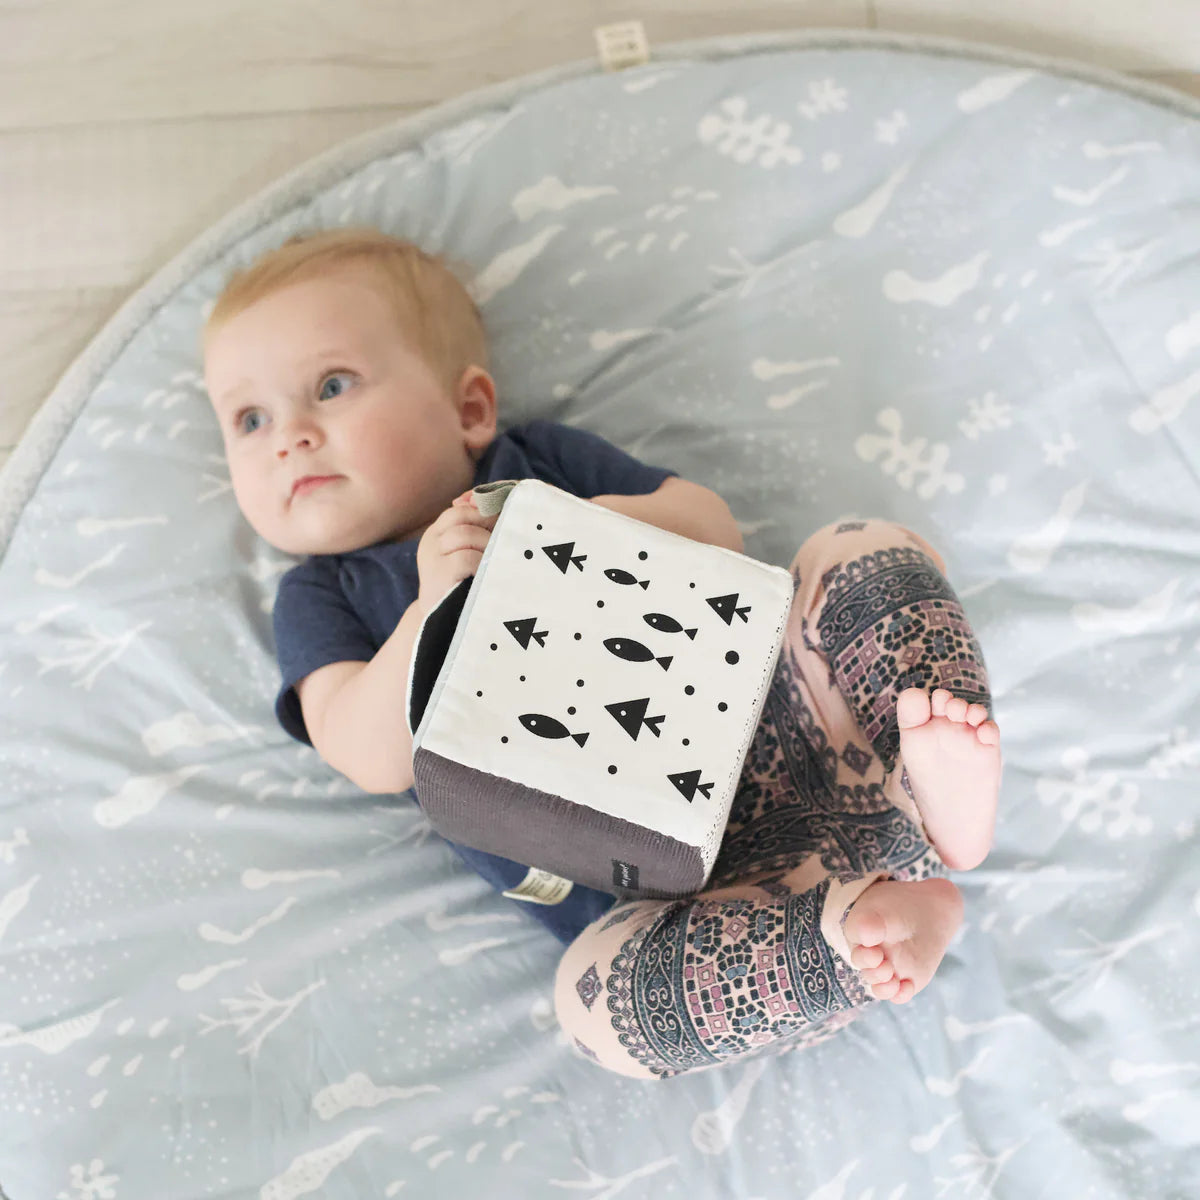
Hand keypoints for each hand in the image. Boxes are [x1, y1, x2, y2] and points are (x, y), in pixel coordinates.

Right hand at [415, 490, 497, 612]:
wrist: (442, 625)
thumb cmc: (465, 587)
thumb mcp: (470, 556)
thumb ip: (480, 532)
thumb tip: (499, 504)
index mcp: (437, 533)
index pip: (461, 509)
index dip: (485, 512)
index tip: (503, 525)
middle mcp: (430, 541)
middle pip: (463, 517)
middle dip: (489, 527)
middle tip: (504, 545)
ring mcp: (431, 557)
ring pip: (465, 534)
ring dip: (488, 546)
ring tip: (495, 563)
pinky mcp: (436, 574)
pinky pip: (466, 557)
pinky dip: (482, 564)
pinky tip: (488, 576)